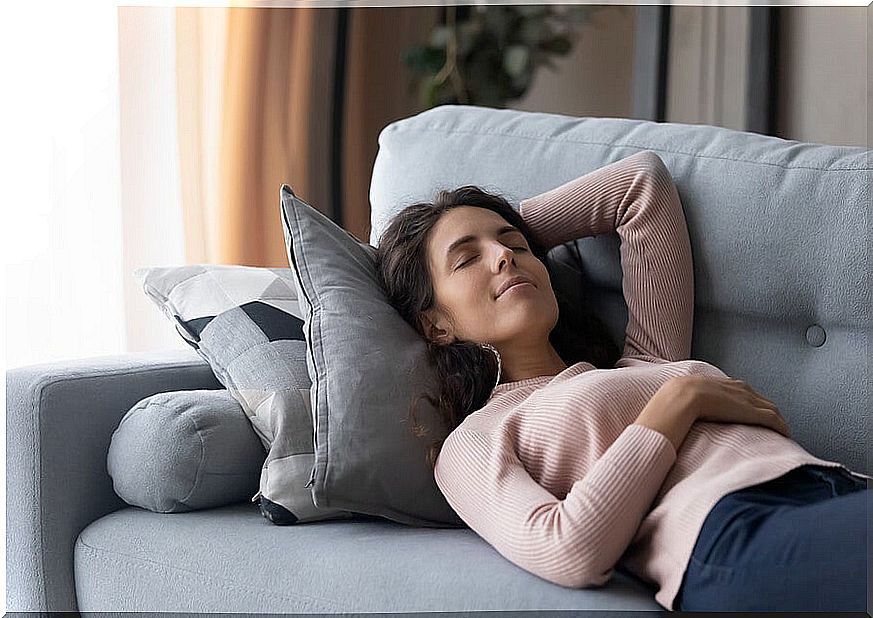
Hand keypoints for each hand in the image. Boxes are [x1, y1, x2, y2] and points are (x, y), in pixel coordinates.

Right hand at [670, 375, 791, 437]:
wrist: (681, 397)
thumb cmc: (676, 399)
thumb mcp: (684, 396)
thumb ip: (688, 402)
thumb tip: (676, 413)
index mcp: (723, 383)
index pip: (745, 392)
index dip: (751, 404)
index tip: (752, 414)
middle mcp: (739, 388)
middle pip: (761, 400)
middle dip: (768, 411)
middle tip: (771, 425)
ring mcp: (747, 400)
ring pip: (771, 409)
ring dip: (777, 421)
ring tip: (780, 433)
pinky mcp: (753, 412)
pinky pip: (774, 420)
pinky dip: (781, 428)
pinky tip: (784, 436)